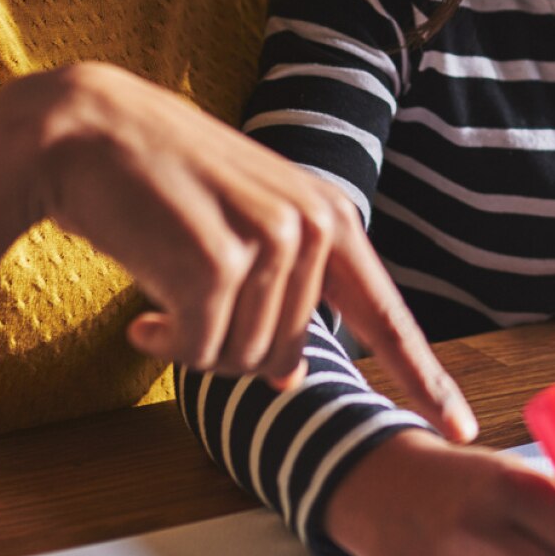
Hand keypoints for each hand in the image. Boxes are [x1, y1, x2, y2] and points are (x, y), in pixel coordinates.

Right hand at [0, 63, 472, 435]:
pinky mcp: (218, 262)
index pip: (386, 314)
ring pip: (242, 359)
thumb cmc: (167, 185)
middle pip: (286, 355)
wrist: (93, 129)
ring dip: (192, 341)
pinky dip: (164, 344)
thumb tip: (291, 377)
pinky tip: (142, 313)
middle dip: (230, 347)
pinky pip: (198, 352)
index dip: (425, 377)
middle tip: (187, 299)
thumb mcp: (246, 231)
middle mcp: (314, 227)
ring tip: (166, 287)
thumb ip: (284, 294)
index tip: (461, 426)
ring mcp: (271, 242)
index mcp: (331, 219)